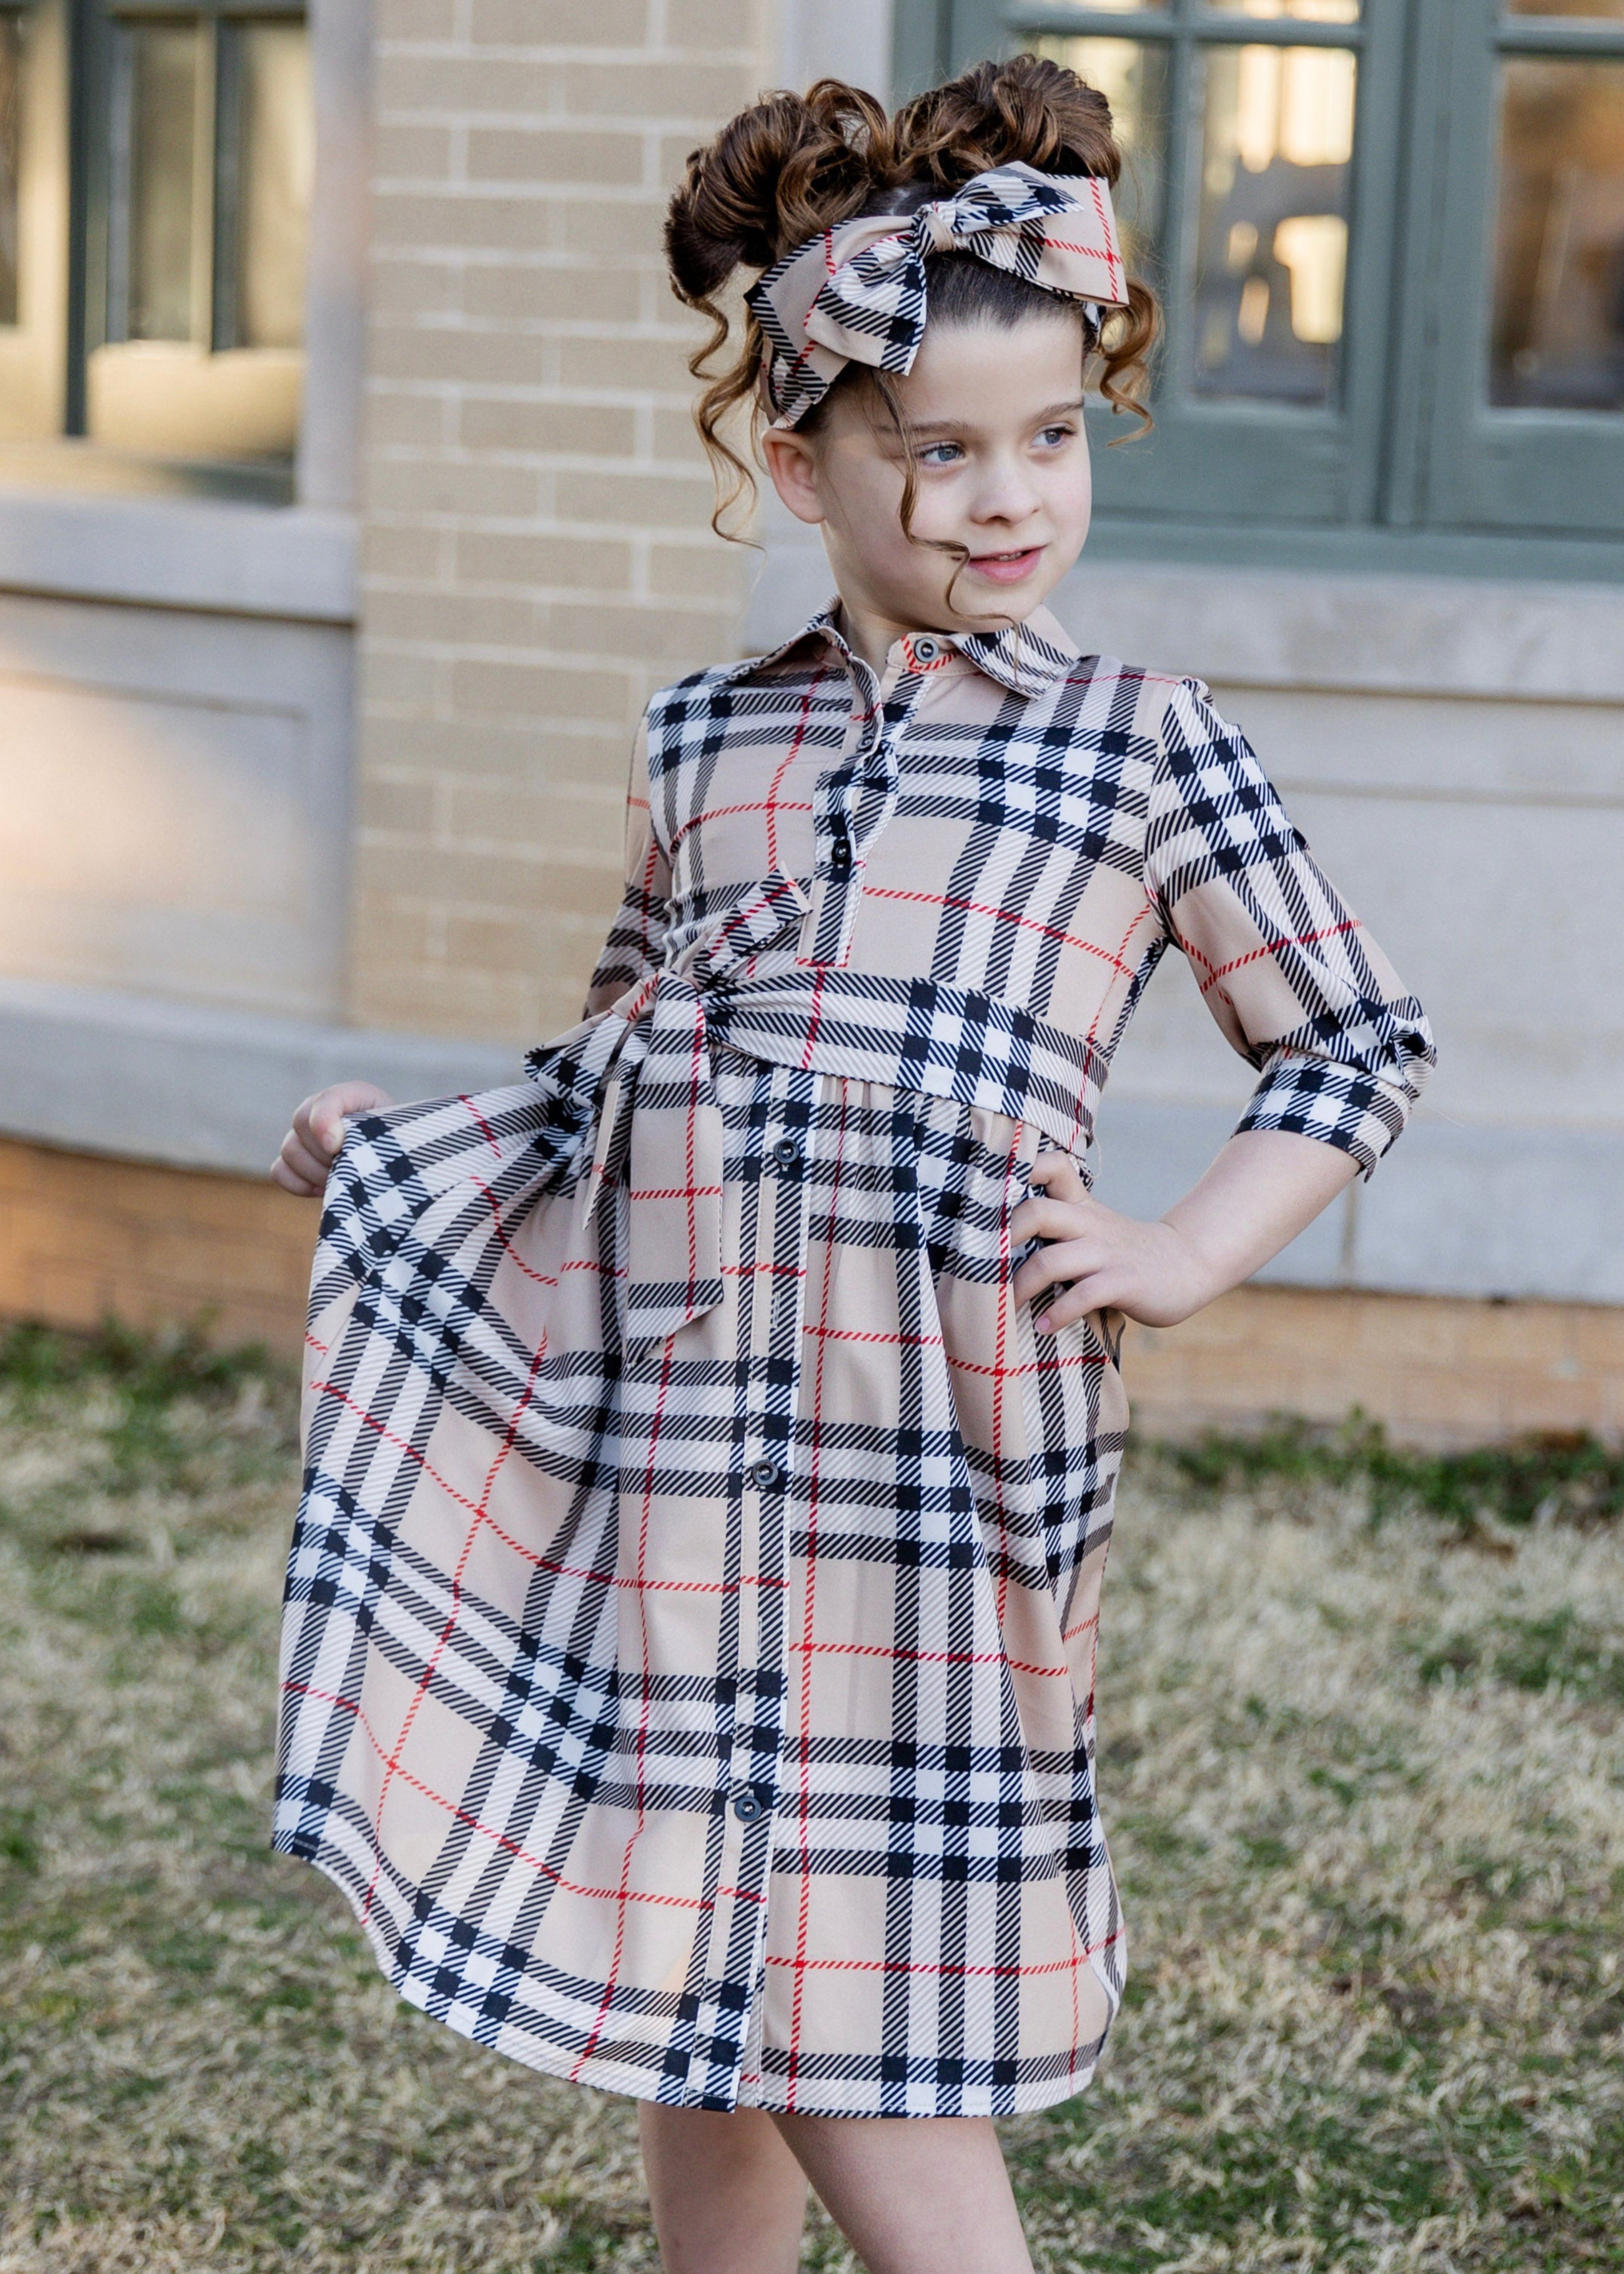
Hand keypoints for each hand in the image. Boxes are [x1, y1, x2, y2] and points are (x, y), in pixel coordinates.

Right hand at [271, 1080, 393, 1196]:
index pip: (326, 1100)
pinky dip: (299, 1184)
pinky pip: (280, 1171)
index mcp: (351, 1096)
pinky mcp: (295, 1162)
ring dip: (317, 1172)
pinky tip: (324, 1188)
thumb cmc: (396, 1148)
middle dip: (327, 1154)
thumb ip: (370, 1132)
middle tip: (353, 1167)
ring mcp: (303, 1135)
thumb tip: (331, 1144)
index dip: (324, 1122)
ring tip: (344, 1179)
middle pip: (301, 1124)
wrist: (393, 1165)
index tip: (335, 1147)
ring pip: (290, 1150)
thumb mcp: (393, 1134)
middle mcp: (320, 1109)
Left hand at [1009, 1151, 1218, 1333]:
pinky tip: (1045, 1327)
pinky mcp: (1124, 1282)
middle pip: (1038, 1212)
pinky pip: (1083, 1295)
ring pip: (1052, 1260)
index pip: (1053, 1167)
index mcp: (1080, 1206)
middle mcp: (1090, 1224)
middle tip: (980, 1264)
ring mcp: (1107, 1253)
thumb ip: (1057, 1221)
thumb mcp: (1092, 1224)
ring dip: (1022, 1287)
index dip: (1023, 1168)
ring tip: (1006, 1308)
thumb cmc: (1124, 1251)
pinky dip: (1059, 1314)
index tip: (990, 1190)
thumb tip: (996, 1235)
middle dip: (1003, 1236)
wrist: (1187, 1264)